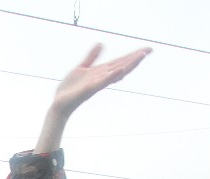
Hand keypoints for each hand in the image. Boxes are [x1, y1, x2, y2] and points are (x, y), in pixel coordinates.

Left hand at [36, 44, 150, 152]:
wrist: (60, 104)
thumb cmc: (70, 89)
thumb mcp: (81, 68)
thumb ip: (91, 57)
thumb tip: (101, 44)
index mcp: (101, 72)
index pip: (120, 62)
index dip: (132, 55)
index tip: (146, 50)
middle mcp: (102, 78)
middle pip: (122, 66)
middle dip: (135, 58)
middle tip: (150, 50)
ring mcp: (97, 84)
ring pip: (116, 73)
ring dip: (129, 65)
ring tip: (141, 56)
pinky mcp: (89, 89)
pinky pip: (102, 82)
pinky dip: (112, 76)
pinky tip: (120, 70)